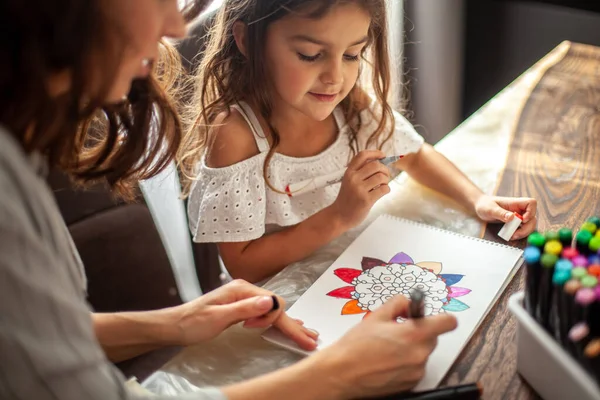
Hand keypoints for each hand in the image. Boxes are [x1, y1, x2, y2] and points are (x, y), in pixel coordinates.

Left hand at [174, 280, 317, 349]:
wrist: (174, 325)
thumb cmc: (192, 323)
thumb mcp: (218, 317)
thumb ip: (246, 309)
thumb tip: (271, 301)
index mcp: (242, 290)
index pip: (273, 303)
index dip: (278, 321)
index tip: (272, 333)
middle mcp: (246, 291)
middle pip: (277, 306)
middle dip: (293, 325)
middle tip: (311, 340)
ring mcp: (244, 299)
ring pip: (273, 310)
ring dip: (288, 324)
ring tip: (306, 335)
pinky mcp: (241, 308)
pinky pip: (265, 313)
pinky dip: (278, 323)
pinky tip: (288, 326)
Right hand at [311, 295, 456, 398]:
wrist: (341, 373)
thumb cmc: (356, 345)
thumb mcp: (376, 316)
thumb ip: (398, 304)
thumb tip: (409, 303)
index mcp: (414, 334)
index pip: (448, 323)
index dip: (442, 317)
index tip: (434, 317)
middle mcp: (420, 354)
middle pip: (433, 337)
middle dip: (419, 331)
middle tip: (398, 330)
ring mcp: (416, 371)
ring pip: (423, 353)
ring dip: (412, 348)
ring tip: (388, 348)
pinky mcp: (411, 384)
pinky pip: (415, 367)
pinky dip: (406, 363)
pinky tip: (387, 361)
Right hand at [329, 150, 390, 229]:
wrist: (339, 216)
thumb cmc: (347, 199)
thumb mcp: (348, 181)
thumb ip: (360, 172)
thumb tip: (381, 162)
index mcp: (349, 172)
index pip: (362, 155)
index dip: (375, 153)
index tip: (383, 156)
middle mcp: (353, 179)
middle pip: (375, 165)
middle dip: (385, 169)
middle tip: (385, 176)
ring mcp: (359, 189)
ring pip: (381, 177)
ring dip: (386, 180)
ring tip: (382, 185)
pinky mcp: (366, 200)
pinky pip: (384, 189)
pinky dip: (386, 189)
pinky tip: (382, 192)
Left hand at [474, 195, 536, 239]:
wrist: (480, 207)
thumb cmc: (485, 205)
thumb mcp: (490, 209)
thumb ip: (500, 213)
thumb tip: (512, 217)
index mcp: (515, 202)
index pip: (531, 203)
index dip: (531, 212)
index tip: (522, 220)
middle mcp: (519, 209)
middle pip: (532, 218)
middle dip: (527, 228)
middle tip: (515, 234)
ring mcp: (518, 215)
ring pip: (529, 224)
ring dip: (523, 232)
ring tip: (512, 236)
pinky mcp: (515, 222)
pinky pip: (523, 228)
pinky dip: (519, 233)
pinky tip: (511, 236)